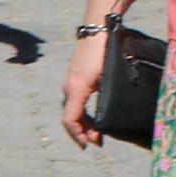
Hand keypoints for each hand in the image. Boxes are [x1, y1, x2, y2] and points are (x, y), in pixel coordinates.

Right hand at [60, 33, 109, 149]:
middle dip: (83, 132)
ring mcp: (71, 82)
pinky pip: (76, 101)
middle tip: (98, 141)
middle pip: (71, 117)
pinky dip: (83, 112)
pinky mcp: (76, 78)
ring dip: (83, 123)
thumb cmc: (104, 52)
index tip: (89, 146)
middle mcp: (69, 87)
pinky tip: (94, 114)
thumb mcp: (106, 78)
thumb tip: (104, 122)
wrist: (98, 30)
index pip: (70, 120)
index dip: (78, 136)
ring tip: (97, 131)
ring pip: (73, 109)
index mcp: (76, 89)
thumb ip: (103, 99)